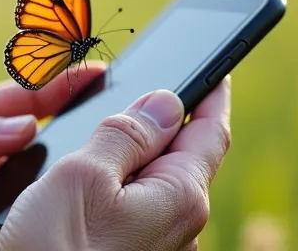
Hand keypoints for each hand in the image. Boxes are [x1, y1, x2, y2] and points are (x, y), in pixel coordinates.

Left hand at [0, 67, 104, 250]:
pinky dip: (50, 220)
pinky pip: (28, 228)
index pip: (16, 100)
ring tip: (103, 162)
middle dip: (77, 127)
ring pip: (43, 186)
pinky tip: (70, 213)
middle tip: (116, 115)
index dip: (55, 85)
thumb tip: (22, 125)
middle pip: (41, 140)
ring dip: (69, 176)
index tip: (94, 73)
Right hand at [0, 77, 232, 250]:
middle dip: (163, 122)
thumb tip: (165, 102)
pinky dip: (117, 185)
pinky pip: (134, 210)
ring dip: (132, 155)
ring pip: (153, 185)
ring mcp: (156, 248)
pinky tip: (85, 181)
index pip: (211, 131)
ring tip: (101, 132)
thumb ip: (125, 133)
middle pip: (181, 157)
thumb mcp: (81, 176)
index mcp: (179, 196)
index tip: (216, 65)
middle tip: (142, 88)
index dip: (212, 92)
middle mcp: (180, 227)